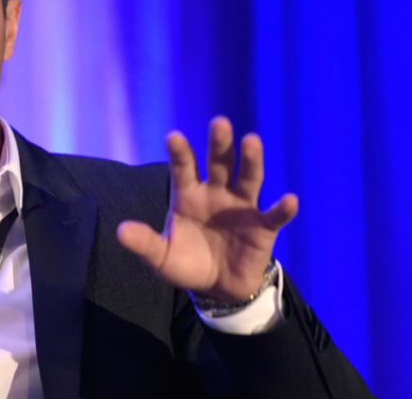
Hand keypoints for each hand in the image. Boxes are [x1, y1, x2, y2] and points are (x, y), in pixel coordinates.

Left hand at [117, 116, 297, 301]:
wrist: (217, 288)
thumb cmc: (186, 264)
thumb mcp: (161, 257)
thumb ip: (144, 243)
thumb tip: (120, 231)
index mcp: (188, 195)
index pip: (183, 169)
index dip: (180, 153)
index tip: (174, 136)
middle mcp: (216, 193)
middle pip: (219, 163)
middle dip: (219, 143)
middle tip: (218, 122)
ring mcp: (241, 206)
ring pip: (248, 178)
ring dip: (251, 160)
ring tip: (252, 140)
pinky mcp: (263, 226)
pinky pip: (274, 215)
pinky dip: (283, 208)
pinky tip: (290, 199)